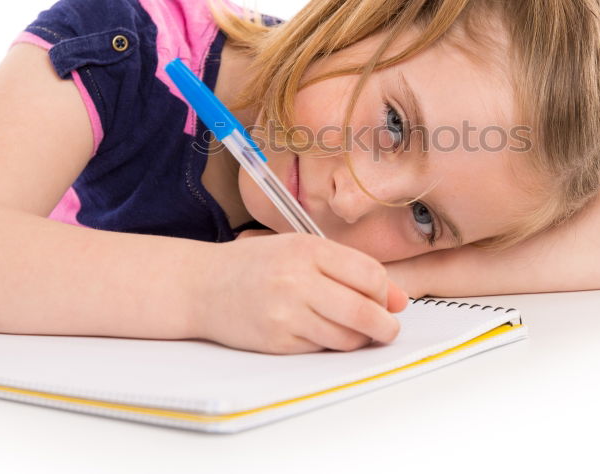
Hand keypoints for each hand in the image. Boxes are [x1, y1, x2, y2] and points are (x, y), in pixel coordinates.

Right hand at [199, 230, 408, 353]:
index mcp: (308, 250)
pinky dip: (331, 345)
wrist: (201, 286)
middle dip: (385, 325)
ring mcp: (286, 313)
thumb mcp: (301, 250)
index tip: (386, 300)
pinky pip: (321, 349)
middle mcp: (297, 280)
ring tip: (355, 331)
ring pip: (347, 337)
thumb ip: (348, 269)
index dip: (385, 292)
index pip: (370, 275)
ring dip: (361, 339)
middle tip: (388, 329)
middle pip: (364, 311)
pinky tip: (321, 332)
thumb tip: (398, 299)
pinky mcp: (277, 342)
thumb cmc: (256, 264)